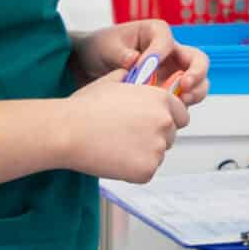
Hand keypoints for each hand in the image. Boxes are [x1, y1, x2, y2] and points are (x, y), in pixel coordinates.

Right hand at [59, 71, 187, 184]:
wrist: (68, 131)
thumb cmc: (85, 107)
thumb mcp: (112, 82)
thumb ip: (133, 80)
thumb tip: (135, 77)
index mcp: (161, 99)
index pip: (181, 115)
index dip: (166, 119)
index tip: (151, 124)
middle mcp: (165, 122)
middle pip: (170, 136)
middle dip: (154, 137)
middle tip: (127, 137)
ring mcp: (157, 148)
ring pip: (157, 155)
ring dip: (143, 154)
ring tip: (115, 146)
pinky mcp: (147, 170)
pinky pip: (146, 172)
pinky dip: (132, 170)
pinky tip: (113, 159)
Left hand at [77, 21, 212, 105]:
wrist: (92, 65)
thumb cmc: (103, 48)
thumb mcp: (106, 46)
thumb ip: (120, 53)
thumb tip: (134, 60)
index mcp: (156, 32)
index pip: (167, 41)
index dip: (158, 55)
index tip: (142, 67)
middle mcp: (171, 52)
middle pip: (197, 60)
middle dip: (196, 73)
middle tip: (185, 85)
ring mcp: (173, 72)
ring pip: (197, 82)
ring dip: (195, 92)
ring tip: (181, 102)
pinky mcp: (169, 90)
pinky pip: (183, 98)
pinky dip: (181, 106)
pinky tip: (168, 112)